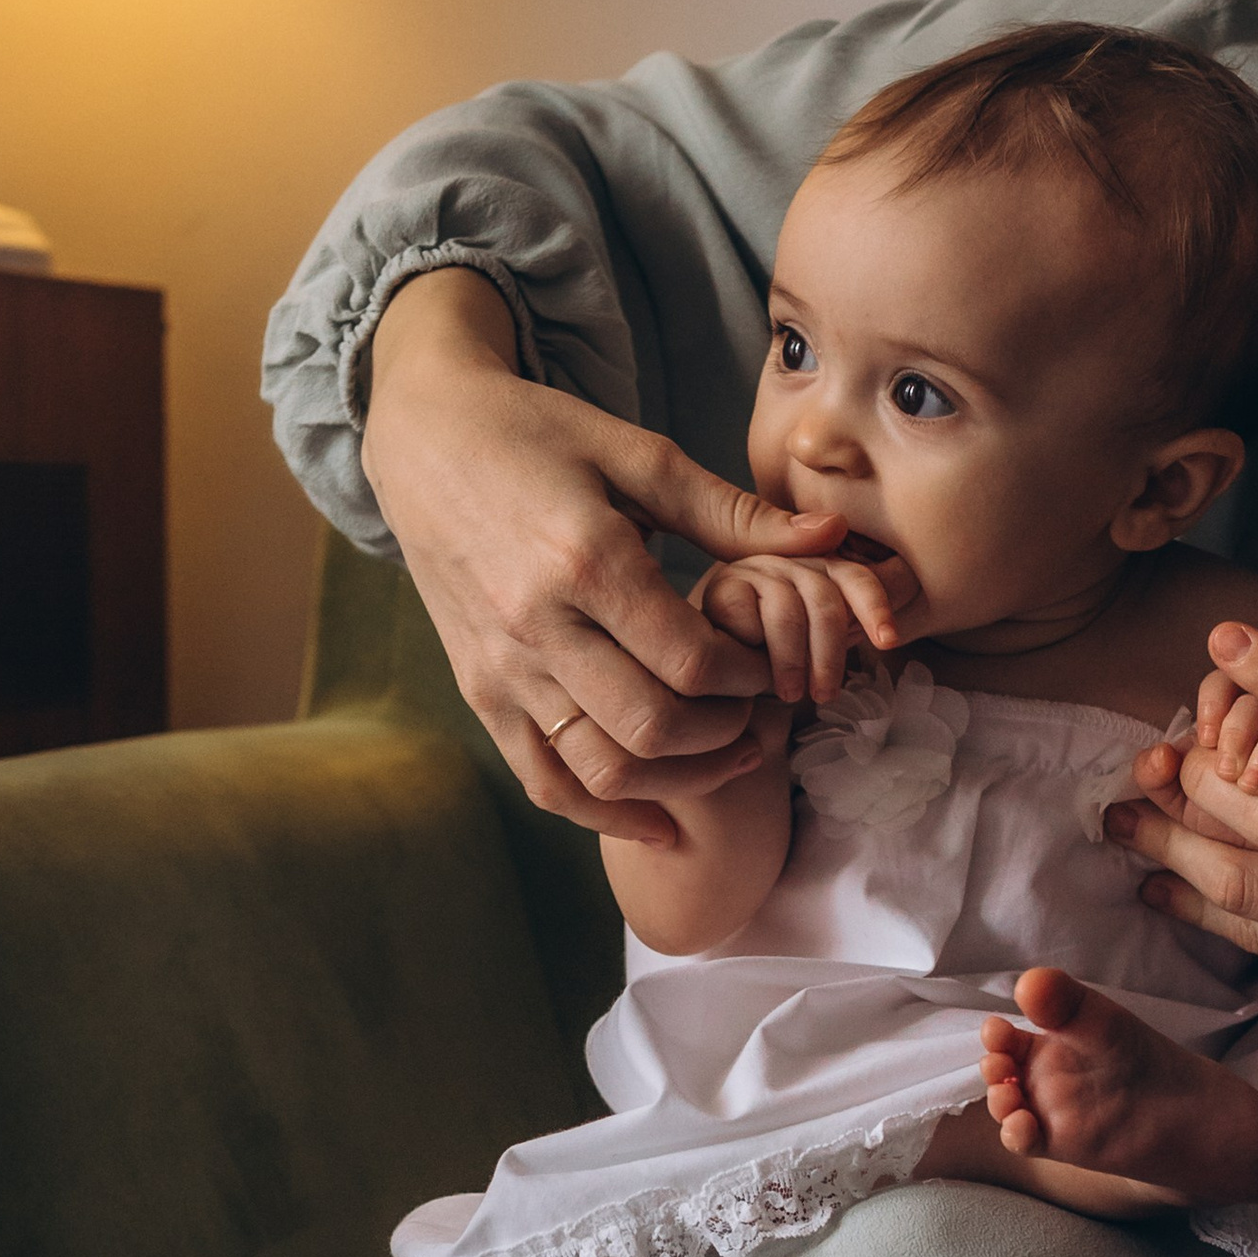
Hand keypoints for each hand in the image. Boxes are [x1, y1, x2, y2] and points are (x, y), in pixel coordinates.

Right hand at [363, 267, 851, 845]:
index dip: (750, 677)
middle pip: (653, 724)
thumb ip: (732, 513)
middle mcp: (535, 625)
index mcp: (584, 560)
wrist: (427, 440)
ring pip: (602, 768)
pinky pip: (545, 780)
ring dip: (680, 780)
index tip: (774, 664)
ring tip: (728, 754)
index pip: (691, 660)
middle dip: (726, 732)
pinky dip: (607, 815)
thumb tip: (831, 540)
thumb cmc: (538, 434)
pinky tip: (662, 822)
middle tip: (761, 711)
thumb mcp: (638, 455)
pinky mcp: (479, 691)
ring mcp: (500, 668)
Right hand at [692, 547, 918, 705]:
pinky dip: (754, 650)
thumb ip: (850, 626)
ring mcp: (756, 570)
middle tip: (824, 694)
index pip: (857, 579)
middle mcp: (792, 562)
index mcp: (822, 570)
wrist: (719, 661)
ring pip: (789, 613)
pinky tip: (749, 664)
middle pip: (825, 601)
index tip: (888, 641)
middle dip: (830, 654)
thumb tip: (890, 631)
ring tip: (790, 693)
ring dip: (792, 661)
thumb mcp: (818, 643)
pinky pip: (748, 619)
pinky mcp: (723, 588)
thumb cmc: (775, 655)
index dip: (876, 607)